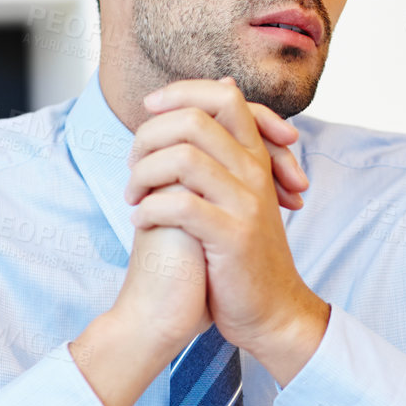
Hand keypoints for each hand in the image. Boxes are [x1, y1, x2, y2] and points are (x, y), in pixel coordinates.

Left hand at [69, 96, 309, 405]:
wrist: (272, 312)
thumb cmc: (241, 256)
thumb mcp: (237, 197)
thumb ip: (220, 155)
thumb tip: (203, 103)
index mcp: (255, 158)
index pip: (225, 95)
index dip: (182, 92)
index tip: (148, 109)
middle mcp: (255, 173)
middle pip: (198, 119)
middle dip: (149, 135)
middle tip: (133, 165)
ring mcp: (247, 204)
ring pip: (184, 158)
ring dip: (143, 174)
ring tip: (133, 196)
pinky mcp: (233, 237)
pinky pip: (181, 206)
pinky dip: (150, 209)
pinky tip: (141, 221)